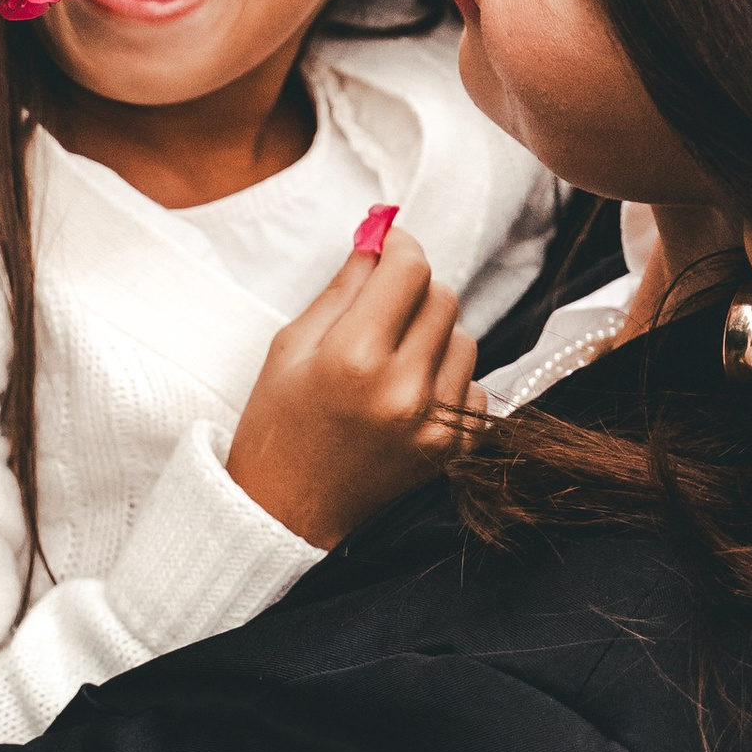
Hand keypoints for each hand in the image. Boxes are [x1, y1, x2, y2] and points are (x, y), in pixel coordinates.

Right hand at [226, 222, 478, 548]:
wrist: (284, 514)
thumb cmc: (277, 426)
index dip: (401, 246)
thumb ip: (343, 288)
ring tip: (392, 356)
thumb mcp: (291, 346)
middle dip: (414, 288)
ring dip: (434, 334)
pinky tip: (410, 392)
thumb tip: (378, 237)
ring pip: (465, 339)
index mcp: (353, 357)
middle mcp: (403, 390)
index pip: (410, 270)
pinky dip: (449, 379)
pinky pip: (475, 387)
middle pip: (443, 298)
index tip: (389, 243)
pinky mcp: (454, 451)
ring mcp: (435, 425)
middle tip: (383, 302)